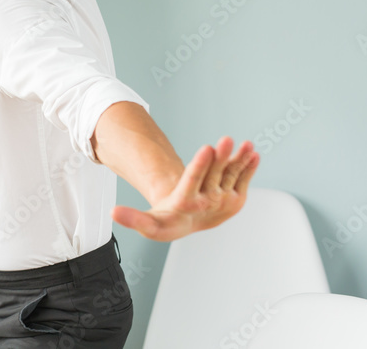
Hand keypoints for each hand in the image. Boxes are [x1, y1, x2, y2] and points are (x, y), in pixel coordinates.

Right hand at [112, 137, 259, 241]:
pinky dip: (248, 166)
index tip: (206, 148)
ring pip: (231, 175)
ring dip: (239, 159)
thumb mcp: (149, 224)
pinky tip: (253, 153)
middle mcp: (208, 202)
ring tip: (247, 146)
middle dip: (221, 157)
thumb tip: (112, 213)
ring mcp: (223, 200)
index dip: (200, 165)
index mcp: (186, 203)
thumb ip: (133, 219)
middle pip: (214, 175)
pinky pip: (242, 179)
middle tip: (225, 140)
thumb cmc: (167, 221)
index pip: (193, 181)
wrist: (189, 226)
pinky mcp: (235, 197)